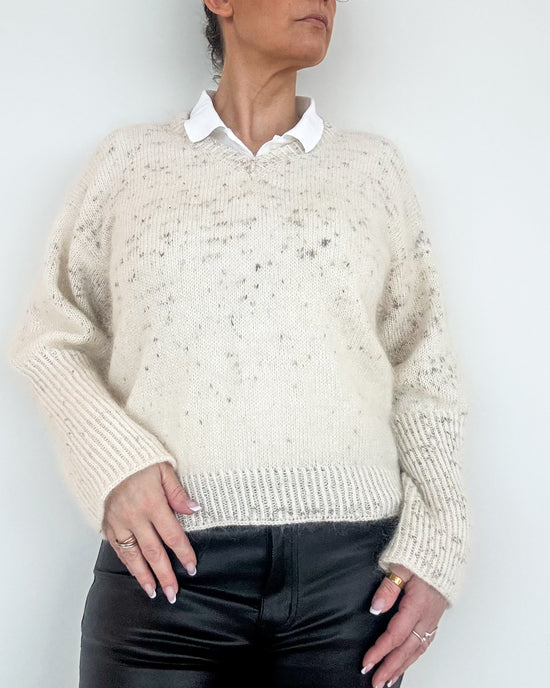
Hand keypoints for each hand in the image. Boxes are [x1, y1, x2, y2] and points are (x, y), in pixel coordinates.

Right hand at [101, 461, 201, 603]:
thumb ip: (178, 492)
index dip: (183, 554)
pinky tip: (136, 574)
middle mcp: (134, 516)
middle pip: (153, 552)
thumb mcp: (163, 469)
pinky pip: (118, 549)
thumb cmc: (138, 460)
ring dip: (144, 577)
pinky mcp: (106, 524)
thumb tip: (194, 509)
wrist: (105, 455)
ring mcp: (118, 522)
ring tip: (154, 592)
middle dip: (165, 575)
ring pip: (133, 556)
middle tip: (173, 594)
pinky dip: (127, 564)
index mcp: (152, 503)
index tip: (191, 568)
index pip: (172, 535)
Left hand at [361, 562, 447, 687]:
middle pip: (407, 649)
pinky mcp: (435, 615)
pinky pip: (425, 642)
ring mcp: (433, 617)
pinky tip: (407, 660)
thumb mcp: (401, 564)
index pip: (396, 635)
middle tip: (375, 682)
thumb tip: (375, 608)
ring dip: (402, 665)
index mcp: (418, 604)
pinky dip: (414, 655)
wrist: (445, 546)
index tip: (367, 662)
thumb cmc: (422, 552)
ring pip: (418, 649)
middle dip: (390, 667)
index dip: (380, 651)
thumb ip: (388, 587)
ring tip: (388, 679)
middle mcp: (427, 615)